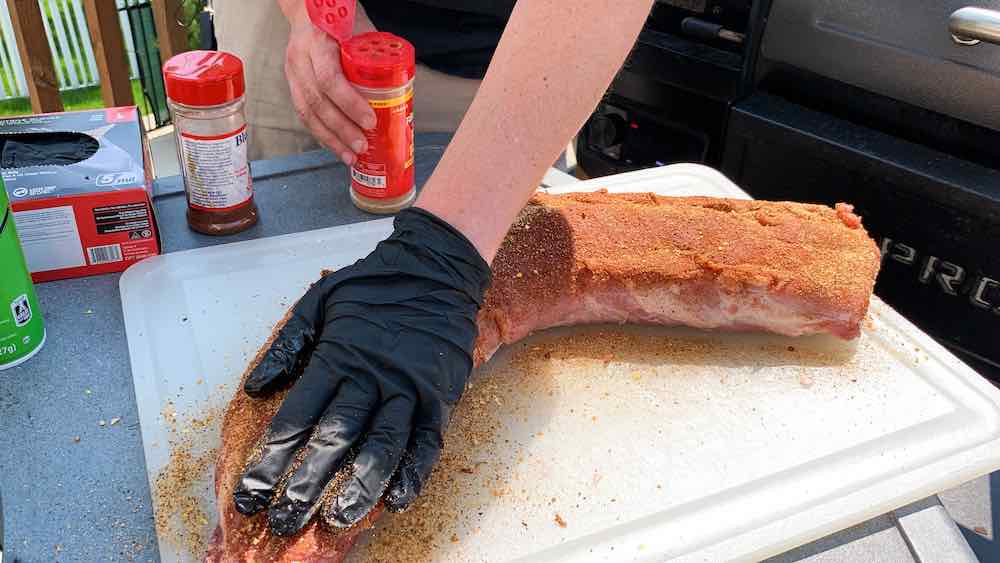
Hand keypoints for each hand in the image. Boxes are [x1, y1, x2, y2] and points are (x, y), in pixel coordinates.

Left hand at [232, 208, 491, 535]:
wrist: (436, 267)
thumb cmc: (373, 285)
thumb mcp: (319, 302)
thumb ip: (287, 345)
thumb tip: (254, 387)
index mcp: (337, 356)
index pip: (297, 417)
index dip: (270, 459)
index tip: (250, 494)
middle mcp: (371, 376)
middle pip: (334, 438)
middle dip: (304, 485)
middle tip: (282, 523)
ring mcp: (409, 388)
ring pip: (382, 446)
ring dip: (358, 488)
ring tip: (336, 520)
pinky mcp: (440, 396)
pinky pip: (427, 443)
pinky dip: (413, 474)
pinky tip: (396, 501)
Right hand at [284, 18, 375, 164]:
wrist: (308, 12)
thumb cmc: (339, 20)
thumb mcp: (358, 29)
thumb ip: (373, 53)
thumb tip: (400, 85)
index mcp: (317, 43)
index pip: (329, 79)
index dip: (349, 104)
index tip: (370, 120)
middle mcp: (300, 59)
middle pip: (317, 102)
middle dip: (341, 129)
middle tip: (362, 146)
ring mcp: (292, 74)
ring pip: (307, 113)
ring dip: (330, 139)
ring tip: (350, 156)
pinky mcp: (292, 85)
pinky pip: (305, 114)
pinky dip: (322, 134)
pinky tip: (337, 148)